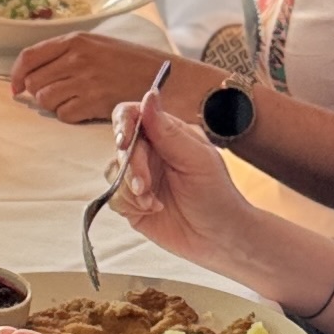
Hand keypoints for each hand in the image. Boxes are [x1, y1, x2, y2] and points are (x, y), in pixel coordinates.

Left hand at [11, 27, 176, 124]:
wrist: (165, 78)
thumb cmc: (132, 63)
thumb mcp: (98, 45)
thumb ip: (66, 54)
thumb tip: (31, 73)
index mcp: (76, 40)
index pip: (29, 57)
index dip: (16, 75)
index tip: (15, 88)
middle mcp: (77, 58)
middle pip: (34, 82)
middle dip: (40, 92)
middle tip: (58, 95)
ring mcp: (85, 80)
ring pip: (45, 100)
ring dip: (55, 105)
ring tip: (76, 100)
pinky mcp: (94, 102)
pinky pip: (64, 115)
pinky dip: (71, 116)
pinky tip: (87, 109)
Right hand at [110, 93, 275, 273]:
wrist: (219, 238)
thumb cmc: (217, 194)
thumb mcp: (197, 160)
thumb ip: (168, 131)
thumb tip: (148, 95)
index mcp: (167, 134)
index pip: (132, 115)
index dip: (122, 125)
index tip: (123, 142)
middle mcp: (150, 152)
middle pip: (121, 146)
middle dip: (131, 167)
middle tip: (146, 186)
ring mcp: (139, 177)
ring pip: (113, 172)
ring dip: (130, 188)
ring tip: (154, 202)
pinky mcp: (132, 202)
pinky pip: (114, 196)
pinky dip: (129, 204)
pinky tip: (153, 209)